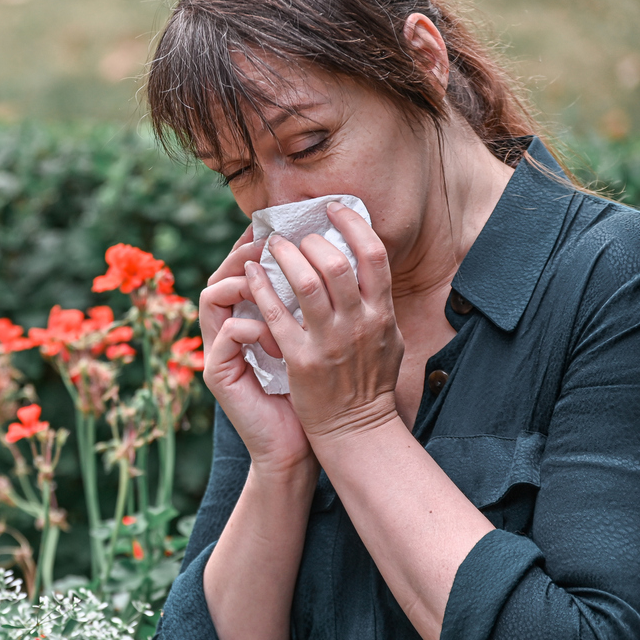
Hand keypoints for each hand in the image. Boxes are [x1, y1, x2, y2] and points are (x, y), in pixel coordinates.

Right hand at [200, 226, 312, 476]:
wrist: (297, 449)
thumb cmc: (312, 397)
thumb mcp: (315, 344)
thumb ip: (313, 310)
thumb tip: (337, 266)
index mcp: (249, 321)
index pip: (241, 271)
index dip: (253, 245)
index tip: (276, 228)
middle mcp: (227, 332)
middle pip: (219, 274)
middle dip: (243, 254)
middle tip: (270, 243)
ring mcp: (219, 352)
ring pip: (212, 295)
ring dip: (247, 287)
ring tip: (271, 287)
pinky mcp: (218, 374)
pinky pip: (229, 334)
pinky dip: (254, 328)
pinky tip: (278, 338)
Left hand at [245, 203, 402, 444]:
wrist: (356, 430)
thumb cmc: (370, 383)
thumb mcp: (389, 340)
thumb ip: (379, 305)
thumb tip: (370, 267)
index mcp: (382, 315)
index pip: (374, 255)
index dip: (353, 224)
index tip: (334, 209)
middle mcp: (359, 324)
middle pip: (337, 262)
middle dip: (312, 240)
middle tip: (295, 234)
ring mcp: (329, 342)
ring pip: (305, 282)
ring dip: (284, 256)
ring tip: (272, 246)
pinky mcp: (300, 359)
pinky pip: (275, 314)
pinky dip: (260, 288)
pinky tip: (250, 274)